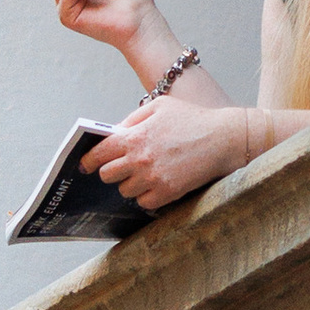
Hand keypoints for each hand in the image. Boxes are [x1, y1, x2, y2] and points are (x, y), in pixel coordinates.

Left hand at [85, 94, 255, 212]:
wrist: (223, 139)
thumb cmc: (192, 119)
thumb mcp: (159, 106)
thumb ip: (132, 120)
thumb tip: (112, 134)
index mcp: (135, 136)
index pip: (98, 153)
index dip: (89, 160)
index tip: (86, 164)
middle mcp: (140, 159)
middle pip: (107, 175)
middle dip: (111, 170)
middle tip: (122, 166)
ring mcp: (153, 178)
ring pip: (124, 190)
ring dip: (130, 183)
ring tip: (145, 173)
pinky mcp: (168, 193)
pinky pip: (144, 202)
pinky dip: (147, 196)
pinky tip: (157, 183)